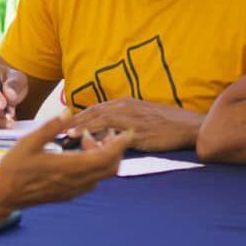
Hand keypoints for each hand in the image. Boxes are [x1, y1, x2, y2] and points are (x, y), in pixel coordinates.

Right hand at [0, 115, 131, 210]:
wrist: (4, 196)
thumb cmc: (14, 168)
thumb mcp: (28, 142)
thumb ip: (50, 128)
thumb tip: (68, 112)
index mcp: (69, 167)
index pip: (106, 157)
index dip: (120, 145)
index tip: (126, 132)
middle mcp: (76, 182)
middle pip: (110, 168)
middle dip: (115, 149)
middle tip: (106, 132)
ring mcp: (73, 190)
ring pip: (102, 175)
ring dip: (103, 157)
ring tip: (86, 140)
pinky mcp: (69, 194)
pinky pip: (92, 180)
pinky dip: (94, 166)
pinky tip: (78, 154)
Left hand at [66, 98, 200, 151]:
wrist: (188, 126)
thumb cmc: (166, 124)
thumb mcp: (140, 118)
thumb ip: (122, 123)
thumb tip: (104, 134)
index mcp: (124, 103)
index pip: (95, 108)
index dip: (78, 116)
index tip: (62, 124)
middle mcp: (125, 107)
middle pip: (93, 112)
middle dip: (74, 121)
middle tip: (57, 130)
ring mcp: (132, 118)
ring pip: (101, 120)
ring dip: (84, 127)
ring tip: (68, 135)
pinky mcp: (139, 131)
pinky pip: (116, 133)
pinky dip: (103, 137)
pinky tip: (92, 142)